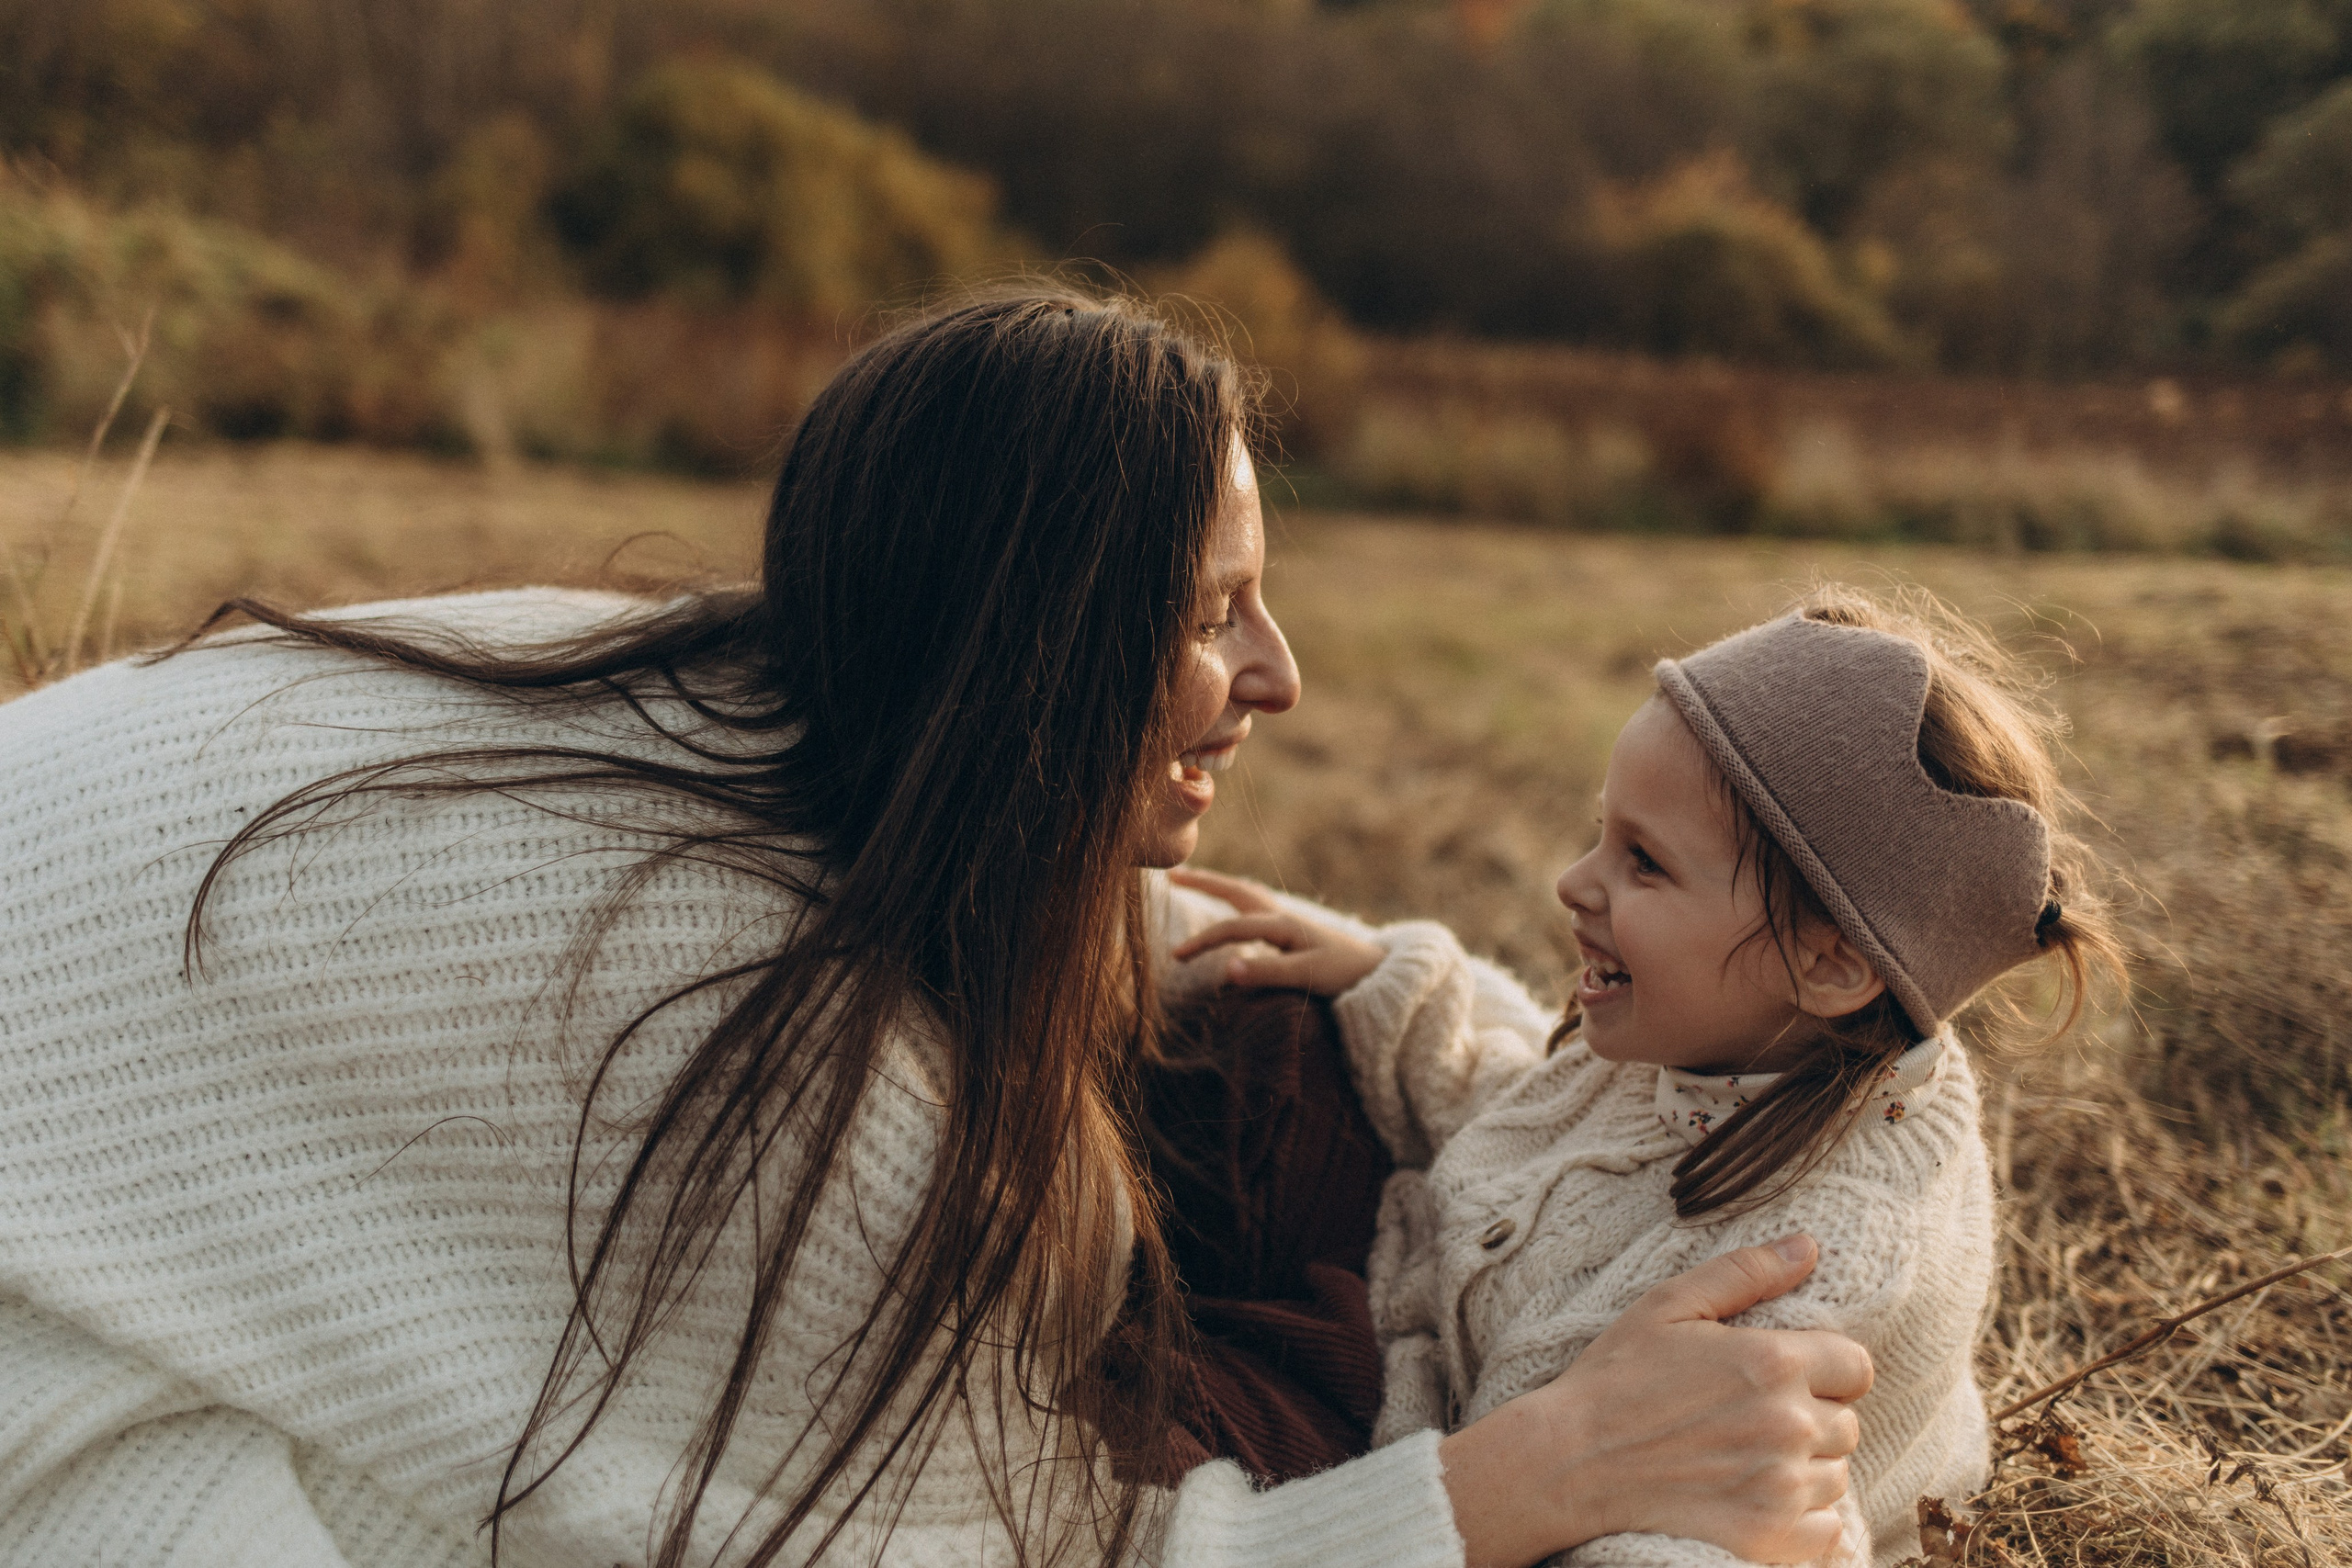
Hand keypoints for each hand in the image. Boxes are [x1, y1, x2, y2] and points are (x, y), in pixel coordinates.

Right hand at [1167, 867, 1387, 995]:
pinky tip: (1232, 907)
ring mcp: (1287, 920)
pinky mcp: (1293, 930)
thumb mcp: (1307, 975)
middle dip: (1203, 883)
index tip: (1176, 957)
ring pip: (1245, 895)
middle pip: (1235, 891)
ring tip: (1193, 880)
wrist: (1379, 971)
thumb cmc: (1344, 974)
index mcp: (1281, 924)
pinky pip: (1255, 906)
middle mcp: (1281, 915)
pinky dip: (1236, 899)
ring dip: (1218, 886)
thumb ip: (1268, 973)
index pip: (1231, 929)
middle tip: (1172, 875)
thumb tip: (1227, 970)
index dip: (1201, 942)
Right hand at [1437, 1235, 1870, 1567]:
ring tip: (1749, 1457)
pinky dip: (1804, 1517)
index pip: (1857, 1366)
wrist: (1567, 1464)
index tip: (1790, 1376)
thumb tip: (1808, 1245)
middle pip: (1848, 1423)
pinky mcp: (1769, 1537)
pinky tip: (1756, 1497)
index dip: (1828, 1367)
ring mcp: (1782, 1487)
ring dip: (1807, 1467)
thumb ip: (1744, 1273)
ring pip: (1837, 1475)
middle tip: (1755, 1417)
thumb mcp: (1668, 1306)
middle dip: (1812, 1416)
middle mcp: (1789, 1425)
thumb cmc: (1613, 1379)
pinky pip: (1826, 1528)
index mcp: (1773, 1361)